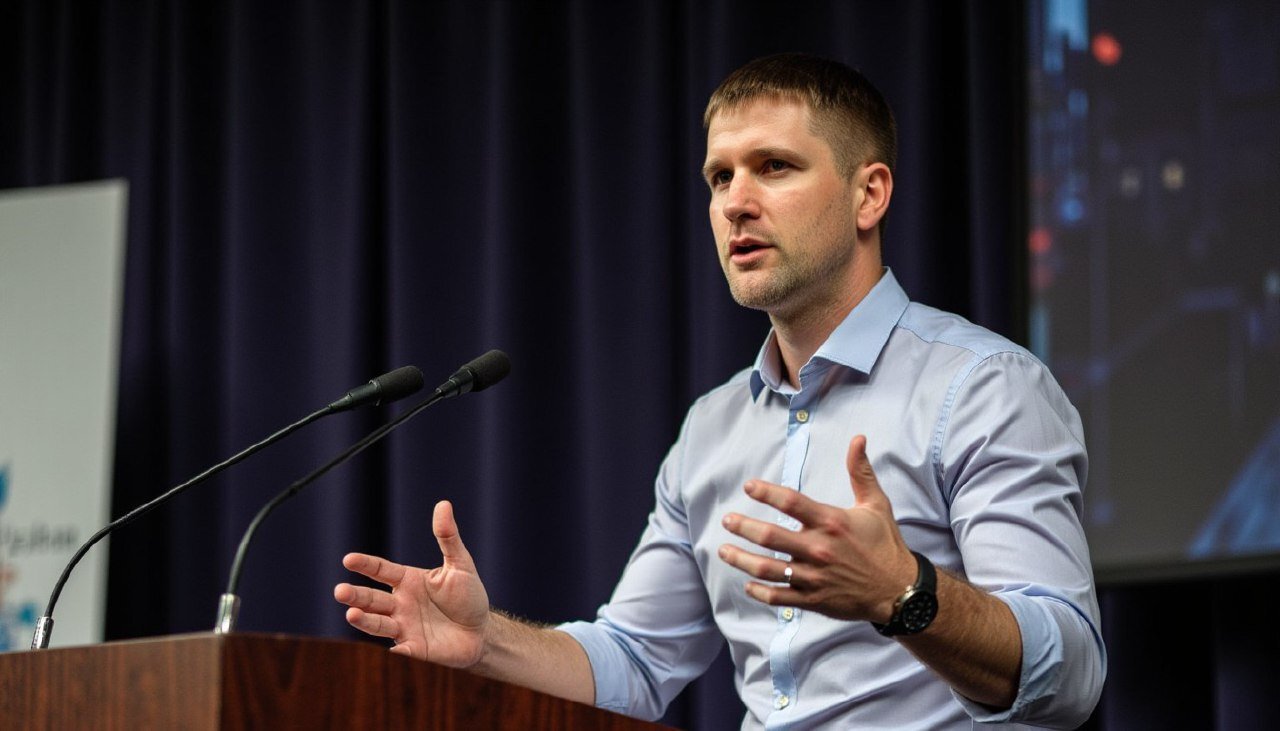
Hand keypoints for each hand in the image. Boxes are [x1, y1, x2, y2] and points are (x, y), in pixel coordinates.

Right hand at [333, 500, 489, 665]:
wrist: (481, 631)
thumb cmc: (468, 595)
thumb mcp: (460, 564)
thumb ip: (448, 537)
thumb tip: (443, 504)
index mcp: (407, 580)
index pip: (381, 570)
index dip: (365, 565)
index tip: (349, 559)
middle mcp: (400, 603)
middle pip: (372, 599)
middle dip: (355, 596)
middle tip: (340, 591)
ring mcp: (405, 627)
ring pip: (378, 624)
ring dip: (364, 621)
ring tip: (351, 614)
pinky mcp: (414, 649)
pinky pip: (402, 650)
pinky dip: (395, 650)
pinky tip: (390, 648)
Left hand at [718, 435, 917, 621]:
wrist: (899, 590)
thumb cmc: (885, 543)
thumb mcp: (876, 504)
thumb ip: (860, 471)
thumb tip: (858, 438)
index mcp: (831, 522)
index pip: (791, 502)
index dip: (767, 492)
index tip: (749, 486)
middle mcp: (819, 549)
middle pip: (770, 536)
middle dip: (743, 527)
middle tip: (727, 520)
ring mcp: (814, 577)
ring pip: (767, 569)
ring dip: (741, 559)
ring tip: (724, 550)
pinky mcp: (813, 599)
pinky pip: (778, 597)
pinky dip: (759, 591)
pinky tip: (747, 583)